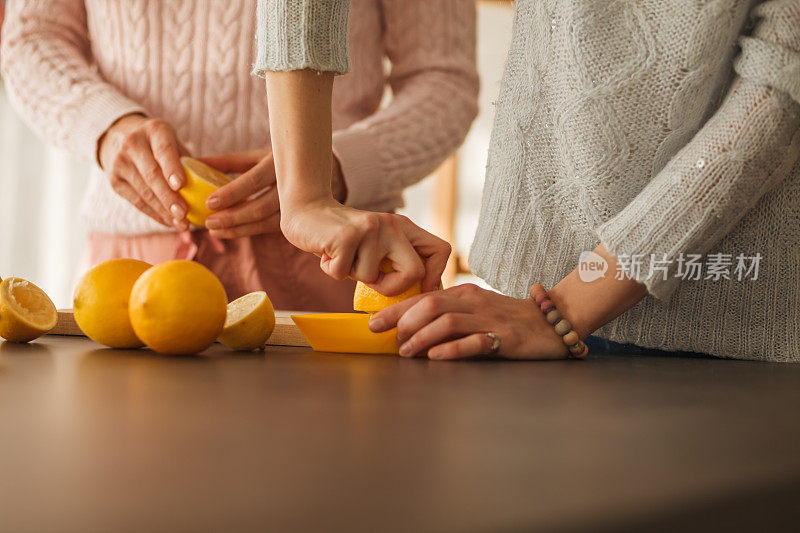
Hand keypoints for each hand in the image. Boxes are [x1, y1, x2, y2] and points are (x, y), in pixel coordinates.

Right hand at [98, 114, 188, 229]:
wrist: (118, 137)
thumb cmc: (158, 142)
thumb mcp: (173, 140)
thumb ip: (188, 160)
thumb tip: (211, 185)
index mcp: (154, 130)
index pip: (163, 150)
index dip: (171, 168)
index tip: (181, 185)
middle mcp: (133, 144)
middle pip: (152, 175)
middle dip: (169, 197)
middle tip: (184, 214)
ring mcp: (120, 162)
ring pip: (144, 192)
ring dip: (164, 211)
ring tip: (182, 224)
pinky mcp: (115, 180)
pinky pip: (136, 201)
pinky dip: (154, 214)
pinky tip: (169, 222)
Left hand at [202, 150, 347, 238]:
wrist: (318, 170)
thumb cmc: (279, 160)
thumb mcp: (257, 155)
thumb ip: (227, 161)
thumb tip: (194, 162)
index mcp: (279, 163)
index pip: (252, 182)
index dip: (230, 194)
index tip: (209, 203)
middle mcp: (290, 186)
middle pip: (259, 208)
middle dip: (231, 218)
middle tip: (208, 223)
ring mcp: (295, 205)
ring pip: (265, 223)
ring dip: (237, 229)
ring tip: (214, 231)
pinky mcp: (294, 218)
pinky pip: (269, 228)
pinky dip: (248, 231)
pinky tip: (230, 232)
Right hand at [280, 198, 450, 294]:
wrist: (307, 212)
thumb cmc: (342, 238)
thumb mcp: (376, 245)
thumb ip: (394, 261)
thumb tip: (414, 296)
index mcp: (404, 227)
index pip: (440, 250)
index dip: (435, 276)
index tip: (419, 290)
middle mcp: (392, 226)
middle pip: (414, 272)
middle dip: (393, 288)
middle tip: (372, 282)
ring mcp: (370, 230)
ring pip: (371, 278)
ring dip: (352, 275)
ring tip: (342, 257)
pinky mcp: (346, 236)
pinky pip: (343, 274)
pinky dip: (332, 270)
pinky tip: (328, 253)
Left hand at [369, 284, 569, 359]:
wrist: (554, 321)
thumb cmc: (509, 318)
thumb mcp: (476, 310)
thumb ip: (449, 315)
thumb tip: (410, 330)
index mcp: (464, 294)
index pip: (423, 297)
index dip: (395, 310)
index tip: (373, 325)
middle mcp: (474, 302)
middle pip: (430, 304)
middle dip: (403, 322)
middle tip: (390, 341)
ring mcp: (490, 319)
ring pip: (447, 321)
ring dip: (421, 337)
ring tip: (407, 352)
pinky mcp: (506, 338)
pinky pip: (475, 341)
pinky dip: (452, 350)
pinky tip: (435, 357)